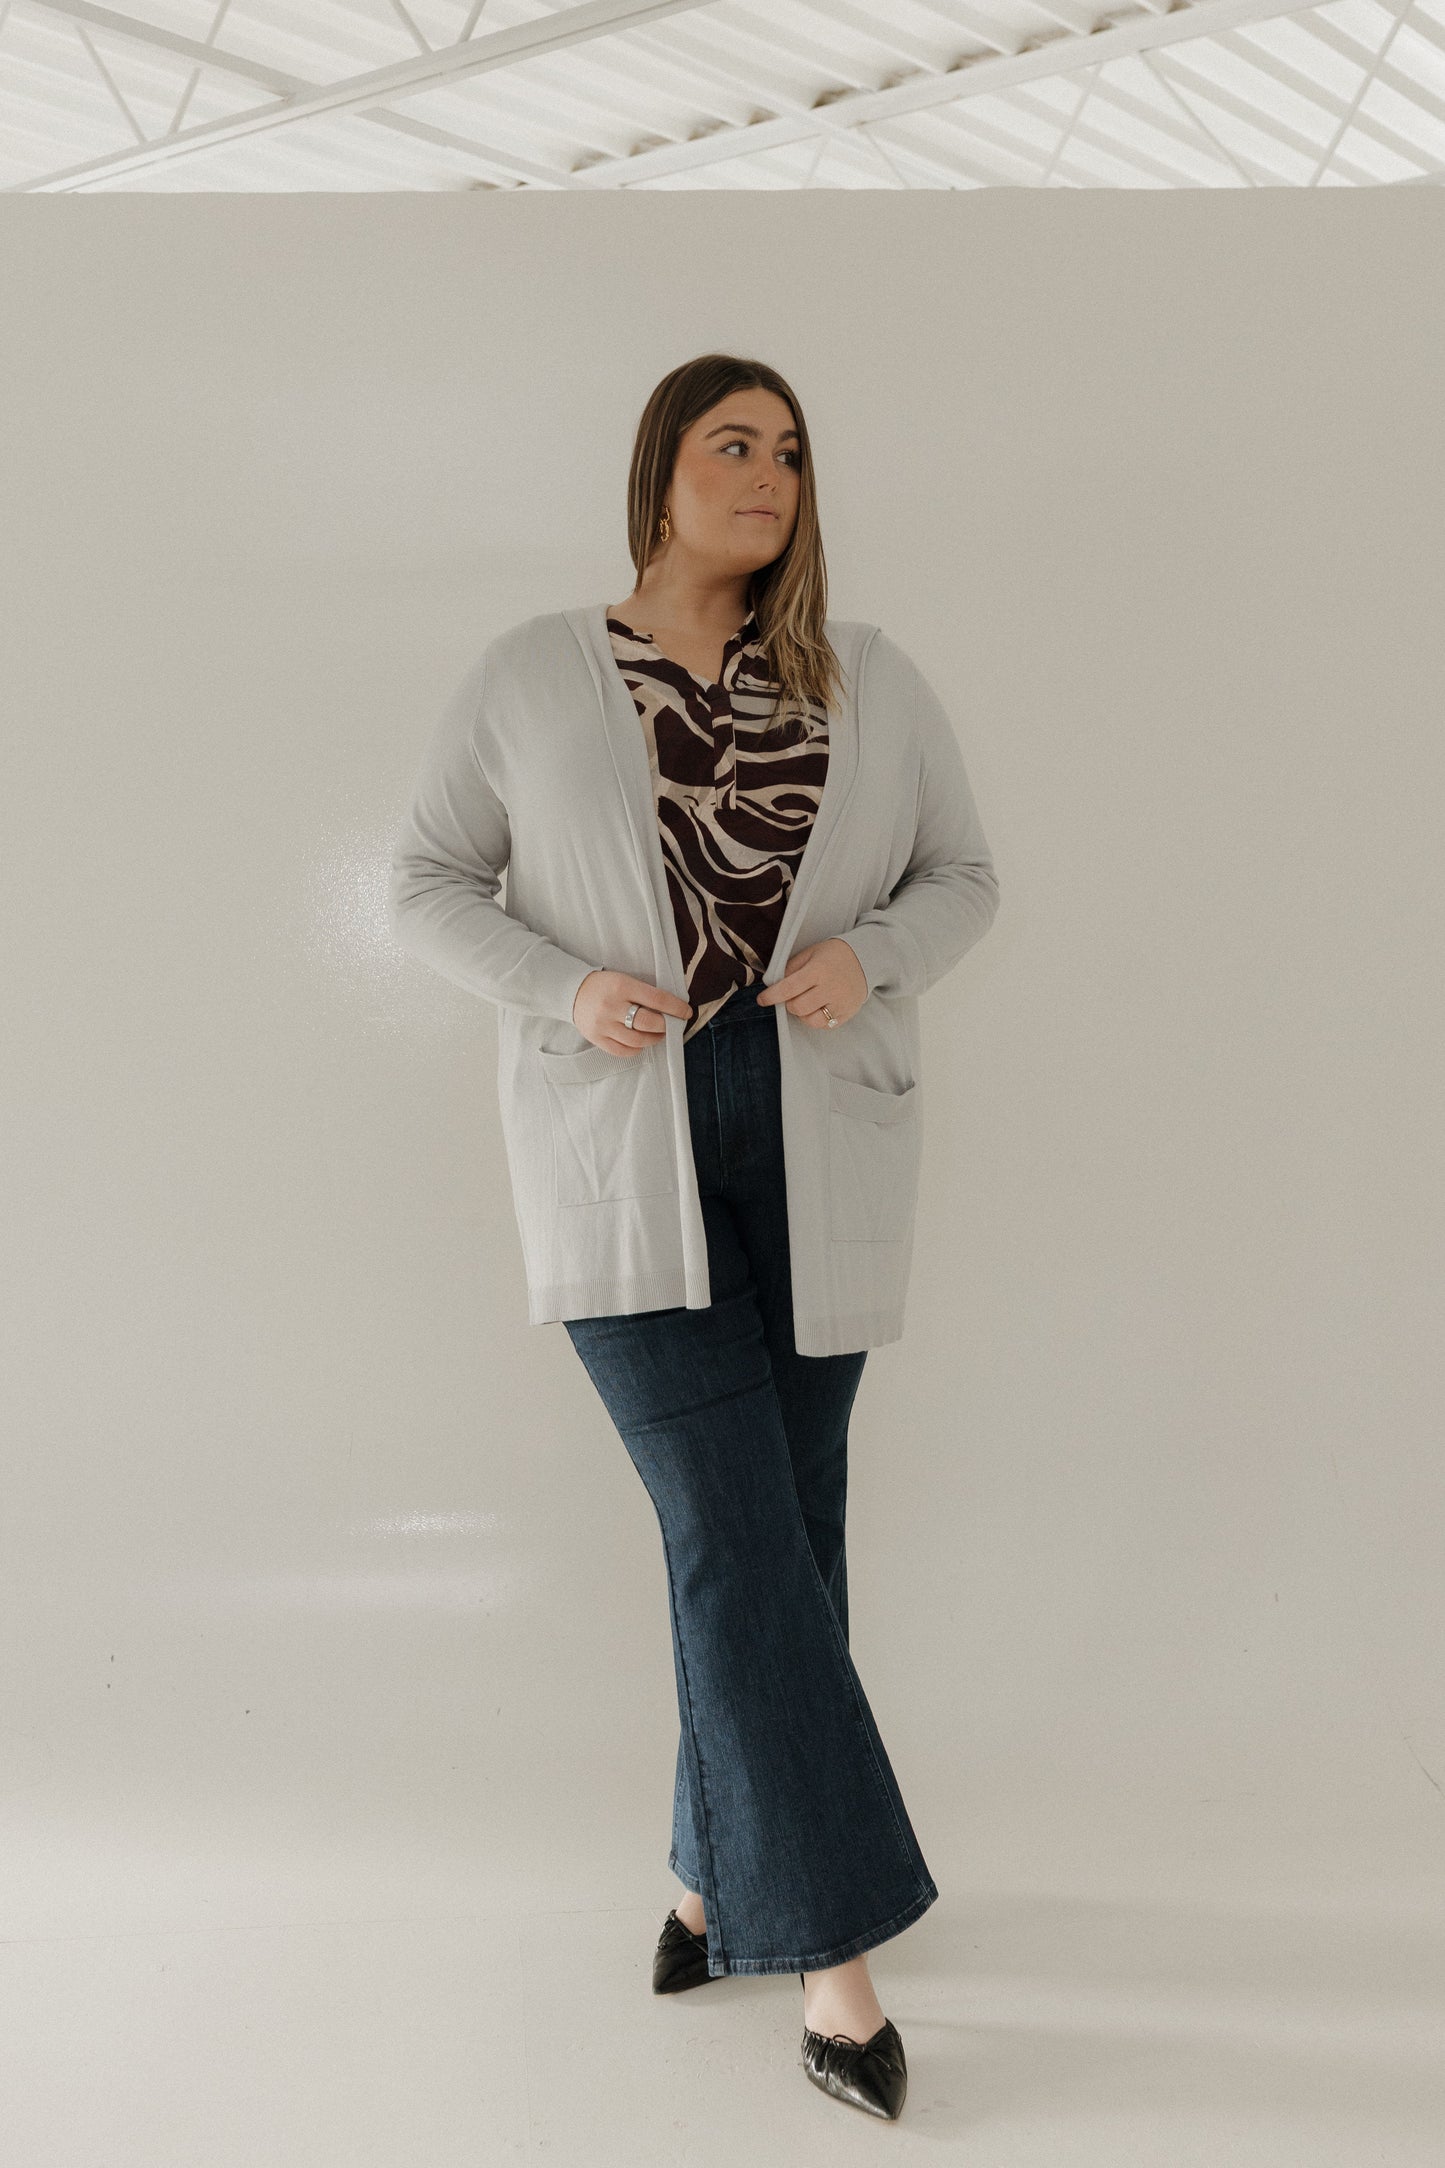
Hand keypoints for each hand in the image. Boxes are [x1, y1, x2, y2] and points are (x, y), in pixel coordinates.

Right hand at [572, 969, 691, 1055]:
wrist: (572, 991)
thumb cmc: (605, 985)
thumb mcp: (624, 980)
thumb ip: (644, 993)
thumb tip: (671, 1010)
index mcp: (622, 986)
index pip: (657, 999)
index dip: (676, 1008)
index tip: (686, 1013)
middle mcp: (612, 1006)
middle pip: (648, 1023)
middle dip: (664, 1026)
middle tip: (669, 1025)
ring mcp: (603, 1024)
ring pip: (637, 1040)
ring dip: (653, 1039)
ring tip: (656, 1034)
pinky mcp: (596, 1038)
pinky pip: (622, 1051)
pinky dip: (636, 1049)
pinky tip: (640, 1043)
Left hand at [756, 938, 867, 1027]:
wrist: (865, 959)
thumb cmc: (832, 955)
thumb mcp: (810, 953)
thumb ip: (791, 968)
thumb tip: (772, 984)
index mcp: (818, 970)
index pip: (789, 988)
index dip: (772, 996)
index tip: (761, 1000)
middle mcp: (830, 988)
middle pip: (798, 1007)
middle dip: (789, 1004)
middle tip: (792, 996)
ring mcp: (841, 1003)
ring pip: (811, 1021)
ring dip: (802, 1014)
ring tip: (806, 1002)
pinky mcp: (848, 1013)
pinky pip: (826, 1025)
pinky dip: (817, 1019)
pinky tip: (819, 1007)